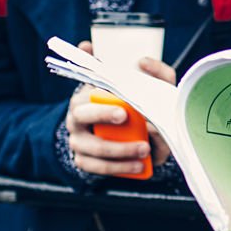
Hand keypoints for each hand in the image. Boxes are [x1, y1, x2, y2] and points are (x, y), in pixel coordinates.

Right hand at [65, 42, 174, 173]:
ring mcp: (78, 141)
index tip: (123, 109)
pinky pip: (96, 167)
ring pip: (92, 147)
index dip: (102, 101)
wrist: (132, 136)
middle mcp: (76, 118)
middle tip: (128, 120)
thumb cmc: (137, 107)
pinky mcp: (84, 161)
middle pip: (83, 116)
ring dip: (119, 150)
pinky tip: (138, 165)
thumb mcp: (148, 90)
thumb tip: (143, 61)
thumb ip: (153, 72)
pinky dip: (119, 168)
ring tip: (144, 149)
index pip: (86, 95)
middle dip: (104, 117)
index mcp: (86, 97)